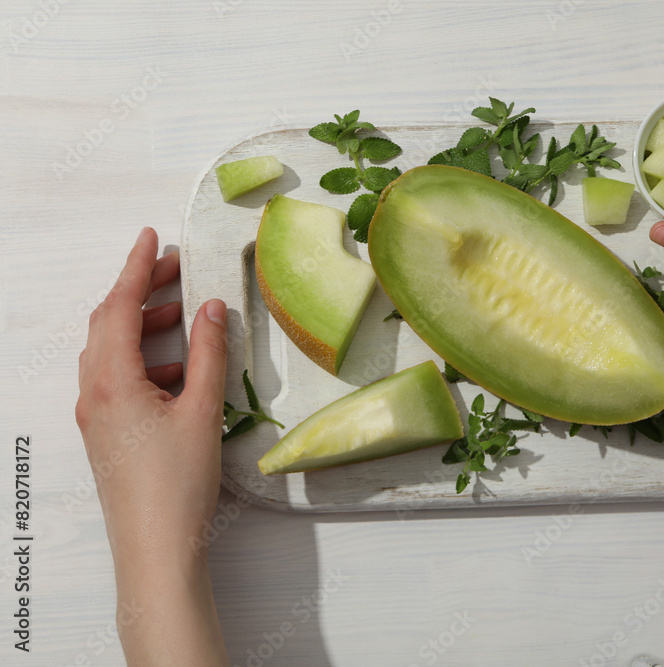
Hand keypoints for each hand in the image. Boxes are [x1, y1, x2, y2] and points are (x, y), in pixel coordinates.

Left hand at [76, 227, 228, 664]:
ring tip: (183, 317)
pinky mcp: (107, 434)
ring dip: (143, 327)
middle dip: (140, 292)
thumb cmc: (178, 482)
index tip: (151, 237)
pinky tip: (180, 372)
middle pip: (108, 325)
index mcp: (111, 380)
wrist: (156, 547)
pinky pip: (117, 380)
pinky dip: (145, 361)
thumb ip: (208, 353)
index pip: (117, 307)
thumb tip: (211, 308)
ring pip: (111, 353)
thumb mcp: (202, 410)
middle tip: (175, 270)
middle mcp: (94, 393)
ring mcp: (96, 416)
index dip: (136, 267)